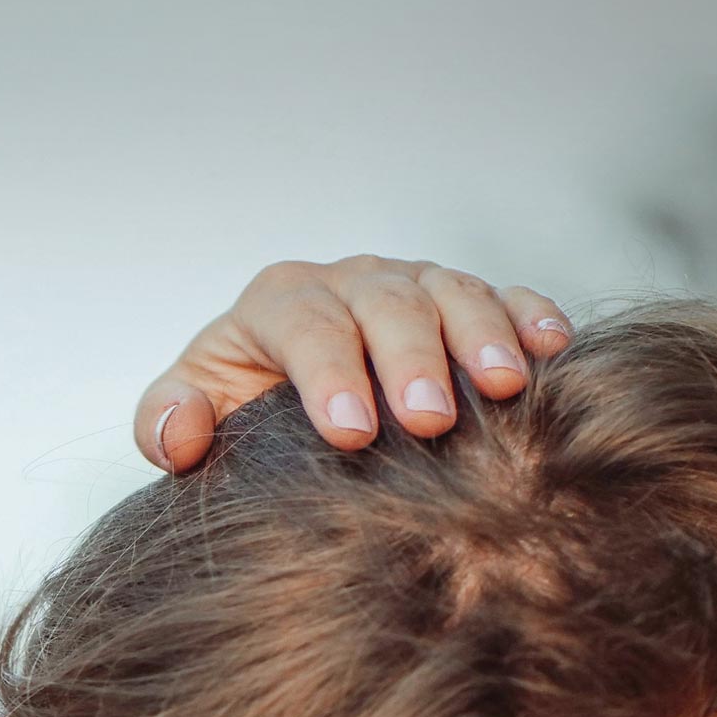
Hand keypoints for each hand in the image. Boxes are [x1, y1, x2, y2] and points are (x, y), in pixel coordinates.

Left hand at [135, 256, 572, 471]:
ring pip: (451, 293)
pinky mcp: (461, 303)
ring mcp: (411, 286)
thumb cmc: (235, 414)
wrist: (281, 406)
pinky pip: (502, 296)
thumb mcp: (188, 415)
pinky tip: (552, 348)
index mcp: (278, 303)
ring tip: (505, 386)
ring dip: (481, 336)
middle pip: (385, 304)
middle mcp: (349, 282)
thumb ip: (164, 421)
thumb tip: (181, 431)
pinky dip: (528, 315)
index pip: (305, 325)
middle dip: (410, 359)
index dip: (328, 373)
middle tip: (429, 421)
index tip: (350, 433)